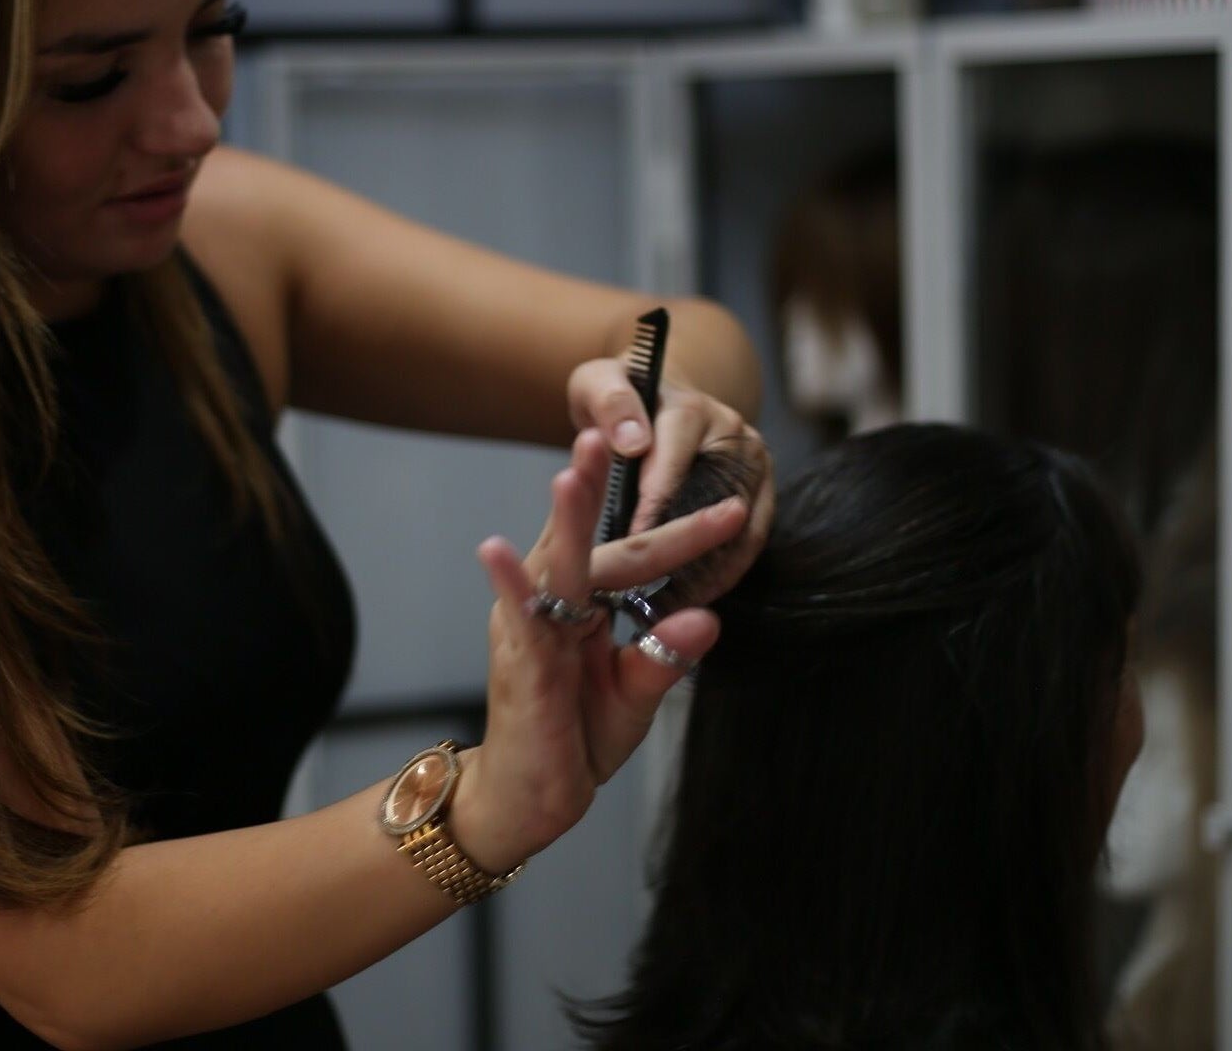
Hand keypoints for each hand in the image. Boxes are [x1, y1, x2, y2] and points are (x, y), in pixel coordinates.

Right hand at [450, 430, 729, 872]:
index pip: (635, 556)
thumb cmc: (576, 737)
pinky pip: (514, 617)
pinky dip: (508, 584)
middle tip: (613, 430)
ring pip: (553, 564)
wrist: (530, 800)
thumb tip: (709, 616)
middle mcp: (552, 605)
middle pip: (585, 538)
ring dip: (563, 518)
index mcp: (583, 605)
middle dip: (598, 485)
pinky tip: (494, 549)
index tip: (737, 509)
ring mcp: (529, 630)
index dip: (685, 534)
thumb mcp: (636, 694)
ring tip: (573, 470)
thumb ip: (668, 655)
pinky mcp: (517, 663)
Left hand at [566, 356, 775, 601]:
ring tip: (678, 609)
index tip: (628, 555)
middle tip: (654, 599)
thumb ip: (609, 404)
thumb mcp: (595, 385)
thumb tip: (633, 442)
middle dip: (686, 554)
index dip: (650, 516)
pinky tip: (698, 596)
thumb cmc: (617, 396)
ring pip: (743, 528)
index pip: (669, 471)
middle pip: (716, 505)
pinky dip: (727, 568)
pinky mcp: (762, 486)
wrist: (653, 393)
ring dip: (714, 571)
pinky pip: (752, 536)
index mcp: (689, 410)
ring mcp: (753, 460)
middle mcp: (731, 432)